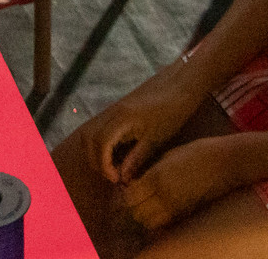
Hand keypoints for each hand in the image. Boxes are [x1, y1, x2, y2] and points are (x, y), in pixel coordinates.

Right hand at [88, 70, 207, 183]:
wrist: (179, 87)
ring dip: (95, 153)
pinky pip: (98, 128)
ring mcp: (112, 109)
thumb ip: (136, 159)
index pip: (100, 144)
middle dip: (96, 161)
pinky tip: (116, 155)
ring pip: (89, 133)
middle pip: (88, 139)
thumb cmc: (171, 113)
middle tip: (114, 176)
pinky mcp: (116, 110)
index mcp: (122, 118)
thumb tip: (122, 178)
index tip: (117, 179)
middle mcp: (112, 112)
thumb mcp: (156, 139)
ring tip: (113, 167)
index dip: (104, 165)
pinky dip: (100, 144)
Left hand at [123, 137, 238, 231]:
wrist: (225, 161)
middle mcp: (164, 193)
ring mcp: (176, 205)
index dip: (125, 195)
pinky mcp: (186, 211)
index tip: (128, 188)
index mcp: (157, 175)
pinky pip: (164, 222)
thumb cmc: (199, 152)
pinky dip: (157, 220)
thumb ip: (152, 170)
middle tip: (134, 199)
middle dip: (131, 208)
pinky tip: (159, 209)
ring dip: (143, 216)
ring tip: (146, 205)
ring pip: (149, 222)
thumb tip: (137, 181)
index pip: (130, 195)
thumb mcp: (170, 155)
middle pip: (136, 212)